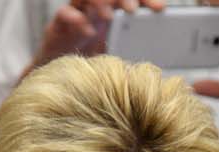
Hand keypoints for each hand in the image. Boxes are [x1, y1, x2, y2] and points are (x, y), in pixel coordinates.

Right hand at [28, 0, 167, 71]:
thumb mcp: (119, 55)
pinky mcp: (58, 26)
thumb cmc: (91, 63)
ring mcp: (76, 15)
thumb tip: (160, 55)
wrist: (60, 77)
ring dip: (99, 3)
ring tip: (109, 17)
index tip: (160, 8)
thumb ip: (134, 50)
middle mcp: (94, 9)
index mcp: (113, 12)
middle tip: (133, 10)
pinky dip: (76, 20)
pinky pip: (64, 14)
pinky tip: (87, 31)